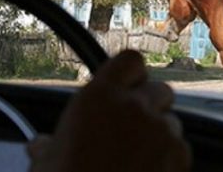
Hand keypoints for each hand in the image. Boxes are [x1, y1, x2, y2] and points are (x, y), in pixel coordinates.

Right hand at [28, 50, 190, 171]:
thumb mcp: (46, 162)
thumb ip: (49, 145)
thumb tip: (42, 146)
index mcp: (98, 98)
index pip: (130, 61)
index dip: (131, 75)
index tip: (127, 89)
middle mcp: (133, 106)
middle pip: (159, 90)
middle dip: (152, 107)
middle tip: (134, 131)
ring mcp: (159, 129)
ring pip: (171, 121)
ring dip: (160, 136)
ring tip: (139, 160)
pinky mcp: (179, 154)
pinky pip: (181, 148)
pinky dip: (171, 159)